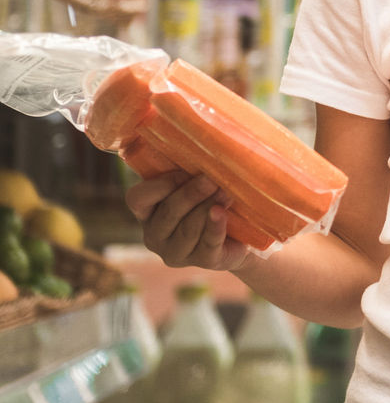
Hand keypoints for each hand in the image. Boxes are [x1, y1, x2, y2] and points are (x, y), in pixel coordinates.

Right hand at [125, 171, 250, 271]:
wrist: (239, 235)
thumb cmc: (210, 201)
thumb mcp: (194, 184)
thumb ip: (188, 170)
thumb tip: (203, 141)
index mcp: (148, 212)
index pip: (137, 199)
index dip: (160, 185)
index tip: (185, 172)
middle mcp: (155, 235)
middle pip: (169, 213)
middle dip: (191, 194)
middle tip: (212, 179)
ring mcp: (177, 252)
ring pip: (188, 228)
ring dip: (208, 206)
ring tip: (227, 192)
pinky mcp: (203, 262)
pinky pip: (207, 243)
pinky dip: (215, 226)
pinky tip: (222, 213)